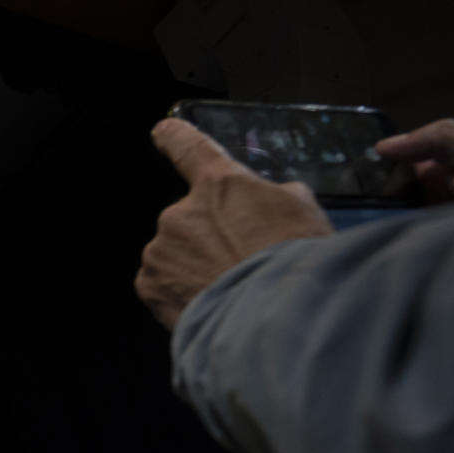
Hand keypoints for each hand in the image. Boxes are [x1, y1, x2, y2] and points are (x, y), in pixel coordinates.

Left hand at [136, 118, 333, 330]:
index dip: (175, 136)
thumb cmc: (293, 263)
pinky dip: (181, 294)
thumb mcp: (303, 213)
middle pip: (191, 220)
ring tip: (230, 291)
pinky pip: (163, 284)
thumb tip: (265, 204)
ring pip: (176, 255)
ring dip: (195, 268)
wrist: (270, 321)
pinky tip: (209, 305)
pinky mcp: (149, 286)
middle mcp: (180, 212)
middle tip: (242, 264)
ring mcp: (159, 250)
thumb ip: (275, 198)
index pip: (189, 146)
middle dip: (211, 239)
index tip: (162, 131)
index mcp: (219, 184)